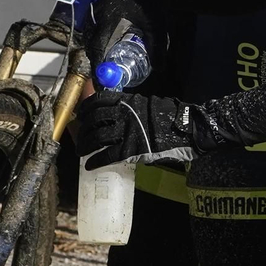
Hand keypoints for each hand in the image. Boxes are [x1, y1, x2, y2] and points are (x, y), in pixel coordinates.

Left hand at [76, 90, 215, 168]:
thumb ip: (129, 105)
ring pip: (96, 137)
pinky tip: (89, 165)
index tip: (81, 113)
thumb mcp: (146, 103)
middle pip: (93, 119)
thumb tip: (116, 108)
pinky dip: (96, 160)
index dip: (86, 107)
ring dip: (85, 145)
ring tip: (80, 151)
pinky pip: (107, 155)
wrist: (186, 128)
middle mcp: (123, 114)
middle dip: (83, 128)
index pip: (98, 100)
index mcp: (127, 101)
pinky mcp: (130, 150)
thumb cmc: (169, 115)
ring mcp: (126, 132)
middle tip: (79, 135)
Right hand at [88, 0, 168, 68]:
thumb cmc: (150, 1)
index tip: (103, 80)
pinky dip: (98, 37)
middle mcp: (98, 15)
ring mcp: (96, 10)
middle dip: (98, 60)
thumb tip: (159, 69)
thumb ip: (156, 48)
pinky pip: (93, 26)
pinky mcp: (98, 7)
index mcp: (110, 21)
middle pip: (91, 44)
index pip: (98, 48)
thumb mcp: (155, 26)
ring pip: (91, 35)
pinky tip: (109, 43)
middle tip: (106, 74)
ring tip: (108, 60)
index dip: (99, 66)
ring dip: (97, 49)